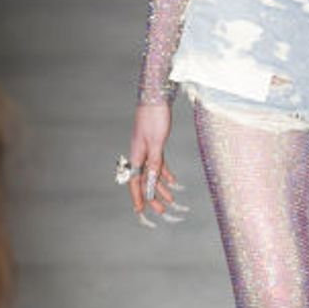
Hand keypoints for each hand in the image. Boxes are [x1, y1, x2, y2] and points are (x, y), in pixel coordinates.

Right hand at [125, 101, 181, 225]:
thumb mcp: (156, 142)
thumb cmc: (154, 117)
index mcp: (137, 154)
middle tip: (161, 211)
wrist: (155, 96)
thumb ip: (154, 162)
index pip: (135, 181)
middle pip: (145, 180)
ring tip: (171, 200)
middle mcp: (140, 154)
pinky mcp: (155, 144)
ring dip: (161, 187)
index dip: (138, 196)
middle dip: (153, 196)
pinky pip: (159, 163)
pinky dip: (165, 173)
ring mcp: (147, 149)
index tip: (140, 210)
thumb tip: (151, 180)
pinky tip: (173, 182)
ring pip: (153, 173)